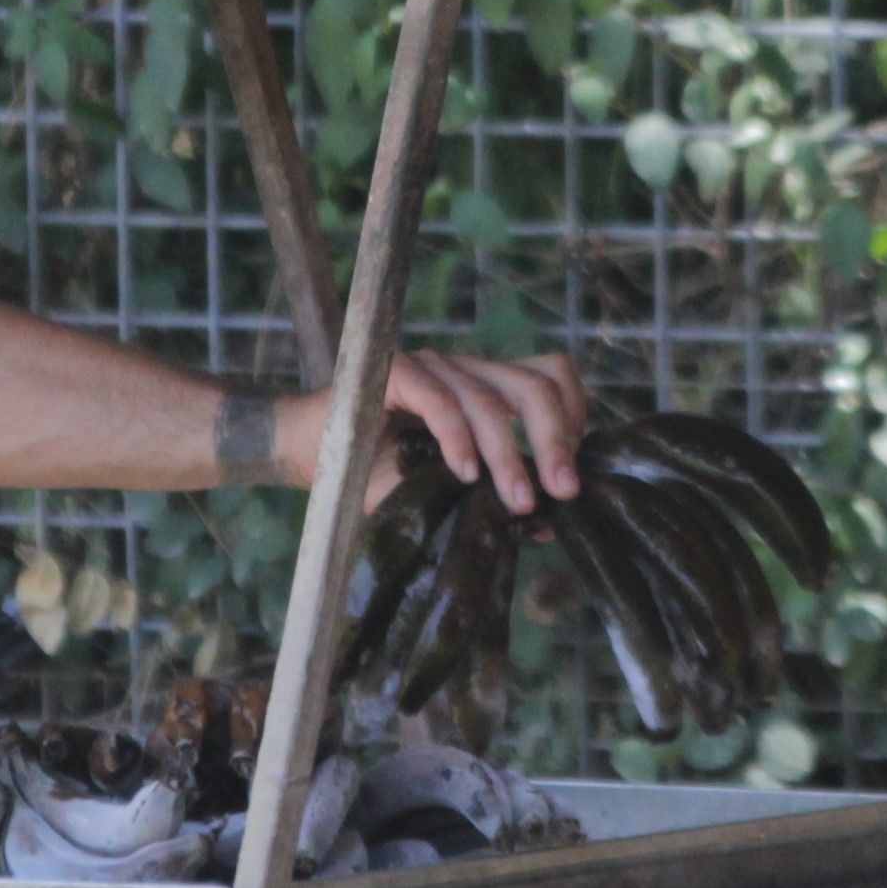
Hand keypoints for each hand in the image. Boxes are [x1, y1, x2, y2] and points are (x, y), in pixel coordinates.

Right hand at [291, 350, 588, 513]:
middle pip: (536, 383)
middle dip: (557, 439)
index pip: (552, 375)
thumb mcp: (451, 491)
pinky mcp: (395, 373)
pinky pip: (440, 400)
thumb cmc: (383, 476)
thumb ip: (497, 496)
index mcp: (487, 386)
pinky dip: (459, 439)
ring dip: (509, 454)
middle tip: (563, 490)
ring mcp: (432, 367)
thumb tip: (553, 520)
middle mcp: (465, 369)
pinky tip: (465, 474)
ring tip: (517, 500)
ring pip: (490, 398)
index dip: (573, 417)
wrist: (313, 460)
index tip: (570, 471)